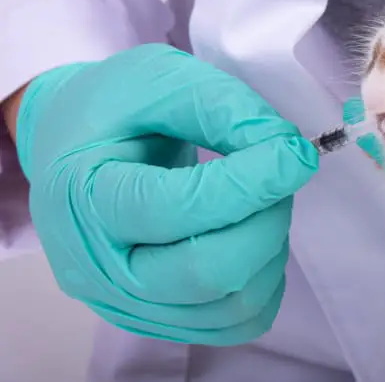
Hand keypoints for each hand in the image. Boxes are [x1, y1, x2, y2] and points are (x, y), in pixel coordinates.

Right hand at [11, 44, 318, 344]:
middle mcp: (98, 267)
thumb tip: (286, 152)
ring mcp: (125, 303)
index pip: (177, 208)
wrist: (71, 142)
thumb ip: (222, 108)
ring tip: (262, 201)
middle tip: (279, 175)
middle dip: (266, 220)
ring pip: (229, 307)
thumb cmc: (111, 106)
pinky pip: (233, 324)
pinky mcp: (157, 319)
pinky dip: (263, 281)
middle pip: (207, 273)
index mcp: (84, 196)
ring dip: (269, 250)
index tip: (295, 152)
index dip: (251, 182)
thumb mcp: (157, 79)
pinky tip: (254, 236)